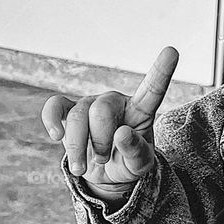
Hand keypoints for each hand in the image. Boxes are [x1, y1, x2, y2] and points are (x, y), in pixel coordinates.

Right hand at [40, 46, 178, 199]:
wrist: (104, 172)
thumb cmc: (126, 162)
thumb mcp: (139, 165)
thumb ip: (136, 152)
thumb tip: (122, 134)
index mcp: (140, 110)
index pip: (152, 89)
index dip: (161, 71)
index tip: (172, 51)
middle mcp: (114, 101)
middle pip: (101, 111)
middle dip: (100, 141)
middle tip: (103, 159)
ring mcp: (90, 104)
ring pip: (76, 117)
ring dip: (78, 147)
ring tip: (83, 167)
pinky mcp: (68, 111)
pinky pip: (54, 107)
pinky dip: (51, 121)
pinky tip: (57, 137)